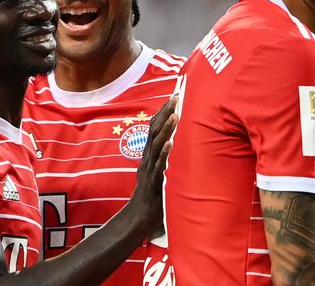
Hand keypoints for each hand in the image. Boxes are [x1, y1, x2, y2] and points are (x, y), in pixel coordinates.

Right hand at [129, 96, 178, 234]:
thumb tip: (175, 145)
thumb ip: (163, 158)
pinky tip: (172, 143)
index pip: (154, 128)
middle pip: (155, 131)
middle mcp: (148, 158)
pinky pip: (159, 166)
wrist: (138, 218)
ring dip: (166, 129)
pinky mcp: (153, 182)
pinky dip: (164, 154)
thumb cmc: (152, 197)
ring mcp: (150, 169)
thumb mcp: (157, 171)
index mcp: (149, 155)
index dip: (163, 112)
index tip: (173, 96)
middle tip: (176, 96)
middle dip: (165, 113)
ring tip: (175, 115)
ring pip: (156, 145)